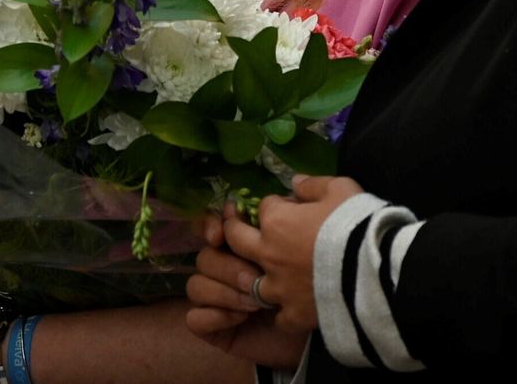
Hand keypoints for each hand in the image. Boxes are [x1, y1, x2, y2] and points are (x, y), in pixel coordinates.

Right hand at [184, 208, 309, 368]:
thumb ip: (295, 217)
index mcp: (243, 245)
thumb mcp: (306, 246)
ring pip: (195, 285)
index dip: (210, 226)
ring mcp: (216, 300)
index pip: (212, 227)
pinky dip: (214, 316)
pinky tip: (239, 319)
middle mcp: (226, 269)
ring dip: (224, 293)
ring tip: (254, 303)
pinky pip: (194, 319)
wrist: (321, 331)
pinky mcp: (213, 328)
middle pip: (205, 257)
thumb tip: (293, 184)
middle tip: (256, 280)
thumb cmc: (315, 288)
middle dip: (229, 267)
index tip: (221, 234)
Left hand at [211, 176, 362, 333]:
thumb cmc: (355, 223)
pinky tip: (292, 307)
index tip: (290, 207)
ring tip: (269, 274)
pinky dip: (283, 312)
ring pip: (250, 283)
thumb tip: (295, 183)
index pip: (264, 206)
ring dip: (256, 276)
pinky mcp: (294, 314)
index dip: (277, 204)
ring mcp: (279, 288)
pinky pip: (279, 317)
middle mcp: (269, 255)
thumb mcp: (339, 189)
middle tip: (244, 230)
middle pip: (237, 240)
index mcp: (277, 222)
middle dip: (237, 230)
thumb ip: (313, 185)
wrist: (374, 269)